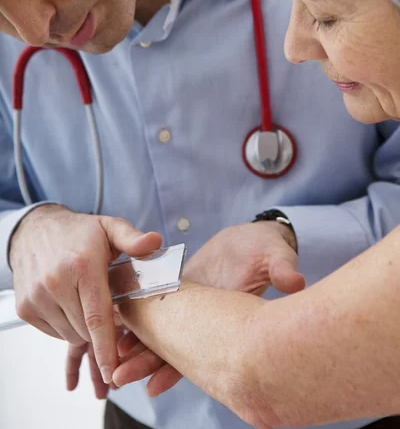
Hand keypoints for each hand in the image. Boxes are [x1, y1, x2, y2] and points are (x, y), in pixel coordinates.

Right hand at [10, 204, 161, 383]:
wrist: (35, 230)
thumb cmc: (79, 233)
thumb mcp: (109, 228)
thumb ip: (133, 239)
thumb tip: (156, 242)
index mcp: (82, 265)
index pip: (97, 317)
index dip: (106, 348)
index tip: (112, 372)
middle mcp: (55, 283)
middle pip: (85, 330)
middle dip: (101, 332)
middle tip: (112, 314)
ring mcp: (37, 297)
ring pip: (69, 334)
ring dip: (84, 329)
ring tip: (89, 303)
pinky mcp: (25, 308)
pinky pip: (54, 332)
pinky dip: (67, 326)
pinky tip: (73, 304)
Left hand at [112, 221, 305, 394]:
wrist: (257, 237)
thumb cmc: (268, 247)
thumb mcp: (276, 254)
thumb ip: (282, 267)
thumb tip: (295, 281)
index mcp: (225, 317)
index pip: (198, 352)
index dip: (174, 371)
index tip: (151, 388)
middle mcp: (207, 319)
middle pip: (173, 348)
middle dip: (146, 363)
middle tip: (116, 377)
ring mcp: (194, 307)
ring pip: (163, 332)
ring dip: (139, 343)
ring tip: (111, 355)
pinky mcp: (184, 291)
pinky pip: (160, 307)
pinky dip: (141, 315)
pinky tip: (119, 320)